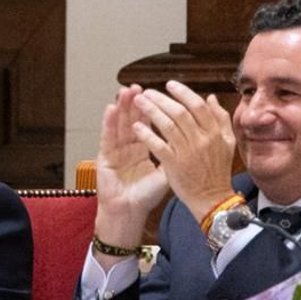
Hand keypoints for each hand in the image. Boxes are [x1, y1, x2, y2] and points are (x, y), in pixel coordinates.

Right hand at [93, 85, 170, 249]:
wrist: (129, 213)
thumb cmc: (147, 196)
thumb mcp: (167, 172)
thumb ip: (177, 153)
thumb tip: (196, 137)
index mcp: (145, 148)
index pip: (150, 124)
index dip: (155, 109)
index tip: (161, 94)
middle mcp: (130, 146)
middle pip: (134, 120)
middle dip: (138, 103)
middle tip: (141, 87)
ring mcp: (116, 150)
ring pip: (120, 124)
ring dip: (123, 107)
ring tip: (127, 91)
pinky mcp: (104, 157)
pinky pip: (107, 137)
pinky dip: (109, 122)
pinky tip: (111, 108)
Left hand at [131, 80, 236, 221]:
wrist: (212, 199)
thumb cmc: (218, 171)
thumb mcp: (227, 143)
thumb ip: (220, 119)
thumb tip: (211, 98)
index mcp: (215, 133)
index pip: (197, 105)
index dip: (182, 92)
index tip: (169, 85)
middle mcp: (202, 140)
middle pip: (179, 112)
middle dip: (161, 99)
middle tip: (147, 92)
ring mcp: (188, 152)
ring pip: (167, 125)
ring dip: (151, 111)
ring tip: (138, 102)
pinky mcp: (174, 165)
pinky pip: (158, 146)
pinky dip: (146, 135)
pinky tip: (136, 126)